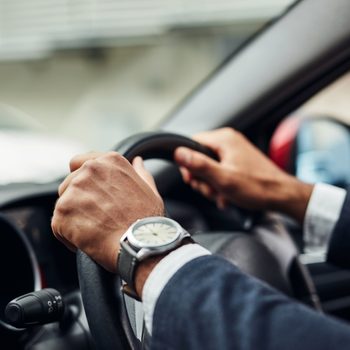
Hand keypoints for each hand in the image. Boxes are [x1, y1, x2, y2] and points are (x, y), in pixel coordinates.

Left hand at [51, 152, 163, 271]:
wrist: (139, 243)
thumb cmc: (147, 220)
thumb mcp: (150, 190)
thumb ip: (140, 173)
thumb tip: (138, 162)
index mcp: (109, 161)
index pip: (79, 162)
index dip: (82, 180)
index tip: (89, 194)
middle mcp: (90, 169)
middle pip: (69, 184)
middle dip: (78, 201)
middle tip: (97, 218)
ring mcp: (74, 189)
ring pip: (63, 204)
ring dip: (74, 218)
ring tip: (94, 231)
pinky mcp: (63, 211)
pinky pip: (58, 224)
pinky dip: (68, 236)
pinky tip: (87, 241)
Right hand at [174, 128, 312, 222]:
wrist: (281, 195)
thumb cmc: (258, 186)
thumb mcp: (223, 178)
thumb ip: (199, 165)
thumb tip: (178, 153)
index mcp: (224, 139)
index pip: (192, 143)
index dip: (188, 163)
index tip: (192, 178)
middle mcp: (228, 142)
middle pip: (199, 158)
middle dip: (202, 179)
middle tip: (211, 190)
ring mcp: (234, 152)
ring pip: (209, 168)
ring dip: (211, 185)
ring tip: (222, 195)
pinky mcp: (238, 162)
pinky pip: (219, 172)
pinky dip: (220, 186)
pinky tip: (227, 196)